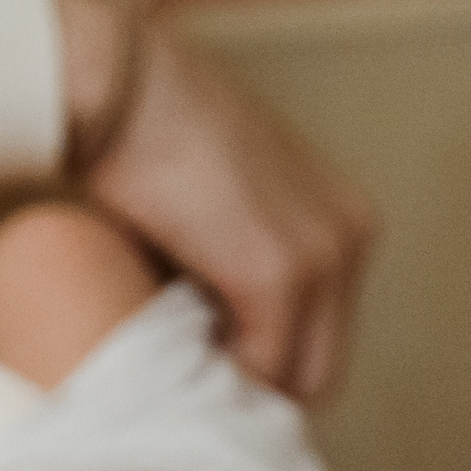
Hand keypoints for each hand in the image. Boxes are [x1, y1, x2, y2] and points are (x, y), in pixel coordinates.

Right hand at [58, 0, 372, 404]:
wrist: (118, 85)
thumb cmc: (146, 139)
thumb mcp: (223, 207)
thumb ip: (239, 269)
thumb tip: (215, 341)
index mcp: (347, 218)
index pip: (326, 337)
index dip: (266, 363)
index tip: (206, 361)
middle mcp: (352, 235)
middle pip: (322, 370)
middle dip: (258, 385)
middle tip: (192, 376)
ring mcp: (323, 255)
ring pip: (297, 379)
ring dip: (237, 381)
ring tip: (178, 358)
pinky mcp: (280, 273)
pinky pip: (262, 367)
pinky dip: (217, 373)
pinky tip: (171, 348)